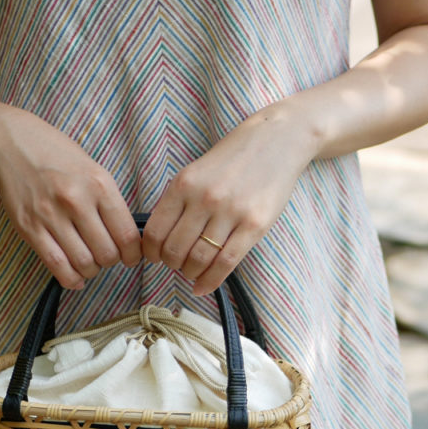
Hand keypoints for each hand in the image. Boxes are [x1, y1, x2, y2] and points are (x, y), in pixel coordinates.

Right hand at [0, 108, 140, 288]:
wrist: (11, 142)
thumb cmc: (59, 156)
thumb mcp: (95, 171)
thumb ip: (111, 204)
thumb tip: (129, 241)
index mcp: (99, 185)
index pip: (127, 236)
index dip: (133, 255)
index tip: (131, 258)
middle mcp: (76, 200)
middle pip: (107, 253)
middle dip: (111, 262)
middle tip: (107, 256)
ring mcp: (50, 215)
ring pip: (83, 263)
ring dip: (91, 270)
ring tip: (90, 262)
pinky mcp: (28, 227)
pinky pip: (56, 265)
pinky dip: (70, 278)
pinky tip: (76, 277)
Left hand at [142, 105, 319, 295]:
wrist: (276, 141)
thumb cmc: (233, 159)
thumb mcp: (196, 172)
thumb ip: (178, 201)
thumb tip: (159, 239)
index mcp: (184, 184)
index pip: (155, 231)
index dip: (151, 252)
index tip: (154, 258)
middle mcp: (204, 199)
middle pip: (175, 250)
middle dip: (171, 265)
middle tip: (176, 266)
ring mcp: (230, 213)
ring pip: (199, 259)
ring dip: (190, 273)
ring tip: (192, 273)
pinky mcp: (254, 226)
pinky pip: (225, 264)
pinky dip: (210, 281)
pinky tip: (202, 287)